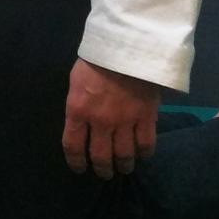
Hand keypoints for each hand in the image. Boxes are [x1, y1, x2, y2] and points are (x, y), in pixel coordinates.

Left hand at [62, 59, 159, 179]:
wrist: (126, 45)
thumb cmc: (96, 59)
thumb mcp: (76, 81)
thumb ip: (79, 105)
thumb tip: (83, 121)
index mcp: (78, 111)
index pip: (73, 146)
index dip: (76, 162)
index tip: (80, 169)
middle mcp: (100, 122)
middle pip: (100, 156)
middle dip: (102, 169)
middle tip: (105, 173)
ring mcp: (125, 121)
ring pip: (124, 155)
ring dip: (123, 165)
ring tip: (124, 167)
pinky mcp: (146, 117)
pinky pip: (146, 144)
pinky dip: (144, 153)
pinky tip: (142, 154)